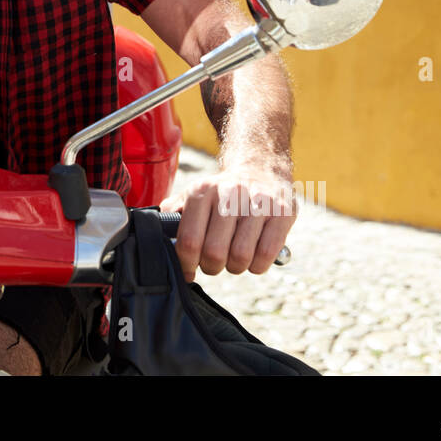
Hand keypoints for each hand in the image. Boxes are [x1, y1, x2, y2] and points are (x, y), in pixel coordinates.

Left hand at [159, 164, 296, 280]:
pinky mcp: (282, 213)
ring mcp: (258, 203)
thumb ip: (173, 214)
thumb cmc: (222, 193)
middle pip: (214, 253)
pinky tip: (254, 256)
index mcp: (202, 191)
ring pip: (241, 257)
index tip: (189, 270)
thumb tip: (158, 240)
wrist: (261, 169)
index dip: (186, 264)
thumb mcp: (194, 194)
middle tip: (214, 263)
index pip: (188, 241)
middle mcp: (230, 194)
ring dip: (235, 267)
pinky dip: (258, 265)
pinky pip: (266, 254)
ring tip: (234, 258)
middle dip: (212, 267)